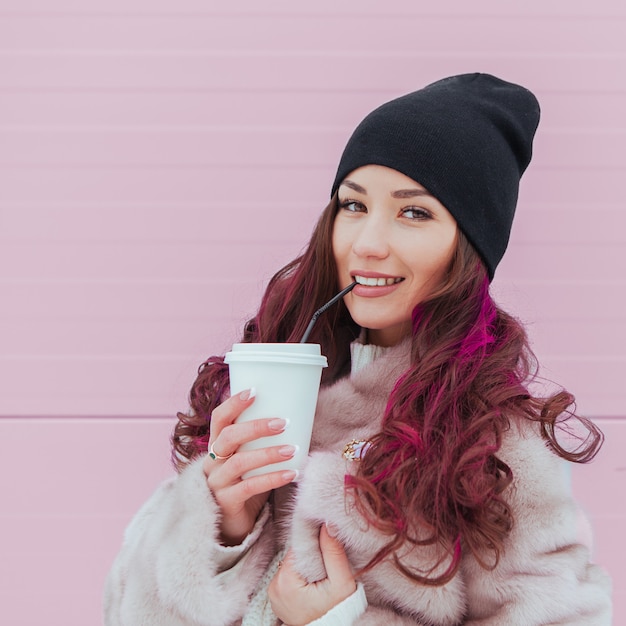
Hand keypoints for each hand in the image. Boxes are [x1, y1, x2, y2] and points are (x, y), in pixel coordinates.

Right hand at [203, 389, 297, 544]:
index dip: (233, 403)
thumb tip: (298, 418)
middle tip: (283, 422)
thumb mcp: (250, 459)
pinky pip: (249, 488)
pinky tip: (292, 474)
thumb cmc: (246, 485)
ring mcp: (216, 483)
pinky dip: (272, 478)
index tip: (254, 391)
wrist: (232, 526)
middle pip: (229, 436)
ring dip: (269, 453)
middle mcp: (212, 462)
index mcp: (218, 446)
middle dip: (256, 427)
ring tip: (293, 450)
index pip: (219, 418)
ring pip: (239, 462)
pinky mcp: (225, 503)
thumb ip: (261, 442)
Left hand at [268, 524, 356, 624]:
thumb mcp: (341, 582)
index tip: (325, 552)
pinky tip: (310, 587)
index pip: (298, 548)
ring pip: (290, 566)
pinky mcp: (275, 598)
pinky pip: (287, 578)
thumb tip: (327, 524)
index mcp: (285, 580)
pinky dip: (298, 578)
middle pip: (293, 557)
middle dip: (309, 559)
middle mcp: (273, 586)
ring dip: (304, 568)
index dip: (313, 547)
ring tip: (318, 580)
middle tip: (324, 571)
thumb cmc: (337, 611)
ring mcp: (272, 593)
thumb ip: (334, 552)